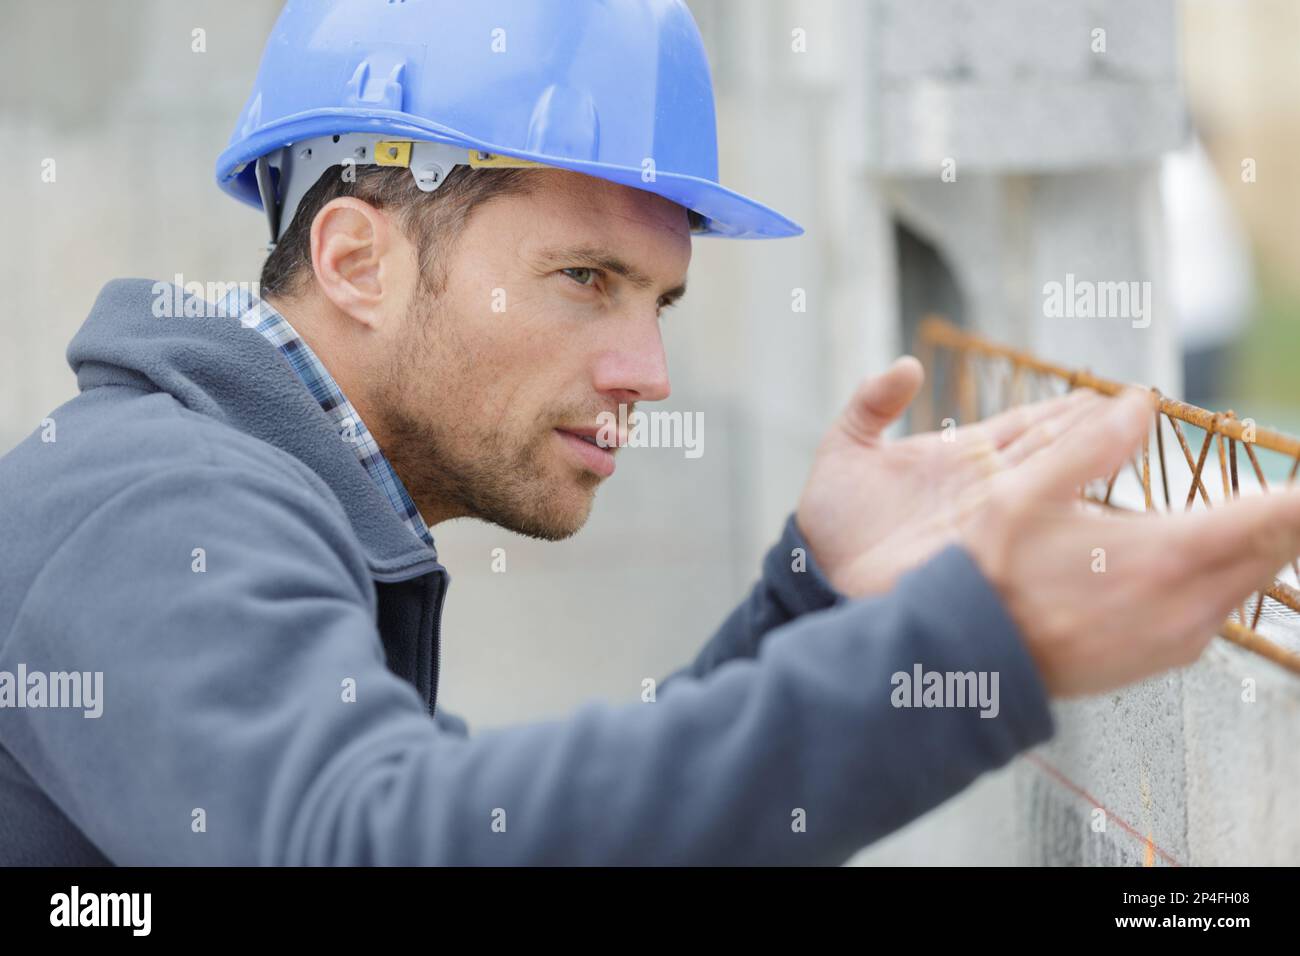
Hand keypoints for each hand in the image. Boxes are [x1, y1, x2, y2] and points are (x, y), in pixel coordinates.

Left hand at [795, 356, 1107, 595]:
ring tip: (1136, 440)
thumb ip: (872, 404)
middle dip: (1096, 429)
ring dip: (1092, 462)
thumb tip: (909, 366)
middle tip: (1142, 410)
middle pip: (1052, 449)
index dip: (1065, 409)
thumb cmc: (832, 521)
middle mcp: (985, 485)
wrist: (819, 575)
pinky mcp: (984, 548)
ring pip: (1051, 481)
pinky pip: (1032, 526)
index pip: (1026, 423)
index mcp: (960, 455)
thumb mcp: (845, 450)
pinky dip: (1068, 514)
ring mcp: (989, 518)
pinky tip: (1104, 500)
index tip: (1108, 394)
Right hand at [960, 390, 1299, 696]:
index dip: (1297, 494)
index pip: (1280, 518)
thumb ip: (1089, 445)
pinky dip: (1218, 579)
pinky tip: (1176, 564)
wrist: (970, 660)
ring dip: (1246, 546)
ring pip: (1250, 580)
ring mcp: (1183, 637)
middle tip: (1261, 490)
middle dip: (1277, 515)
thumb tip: (1139, 401)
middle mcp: (1190, 603)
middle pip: (1279, 550)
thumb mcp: (1021, 495)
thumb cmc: (992, 577)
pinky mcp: (1170, 657)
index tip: (1294, 479)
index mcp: (1167, 554)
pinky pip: (1219, 609)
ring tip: (1217, 520)